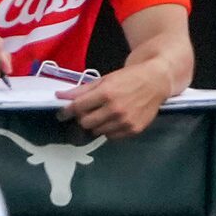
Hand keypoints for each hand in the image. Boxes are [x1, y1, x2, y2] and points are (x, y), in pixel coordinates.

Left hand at [57, 64, 175, 139]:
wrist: (155, 82)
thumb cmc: (128, 78)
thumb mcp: (104, 79)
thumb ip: (82, 90)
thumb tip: (60, 96)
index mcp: (106, 93)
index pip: (78, 107)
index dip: (67, 111)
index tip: (62, 114)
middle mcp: (115, 109)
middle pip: (85, 123)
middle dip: (83, 118)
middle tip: (88, 112)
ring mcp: (125, 121)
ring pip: (97, 131)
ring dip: (96, 124)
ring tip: (103, 114)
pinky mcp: (134, 130)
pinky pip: (111, 137)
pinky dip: (108, 130)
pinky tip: (114, 120)